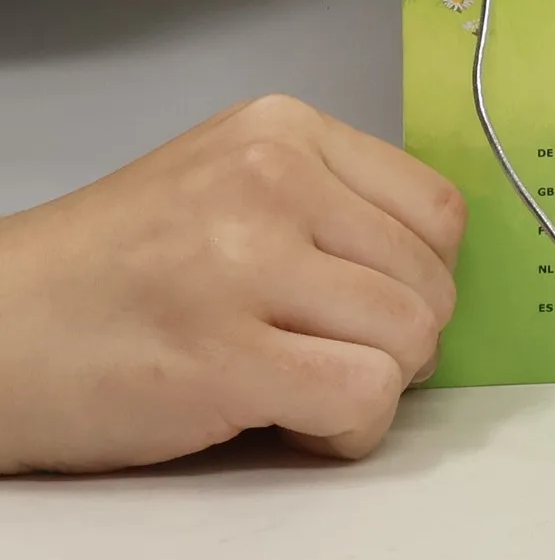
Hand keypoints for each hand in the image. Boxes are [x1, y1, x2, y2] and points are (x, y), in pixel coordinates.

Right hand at [0, 96, 464, 472]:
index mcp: (285, 130)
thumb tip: (429, 268)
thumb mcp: (229, 178)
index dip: (426, 273)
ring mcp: (247, 264)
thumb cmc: (113, 266)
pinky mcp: (221, 358)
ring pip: (409, 335)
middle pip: (429, 276)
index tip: (382, 304)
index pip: (435, 207)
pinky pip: (361, 396)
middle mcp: (274, 180)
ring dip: (380, 385)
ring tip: (315, 390)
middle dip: (407, 336)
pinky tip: (301, 426)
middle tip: (345, 359)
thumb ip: (327, 200)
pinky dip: (350, 429)